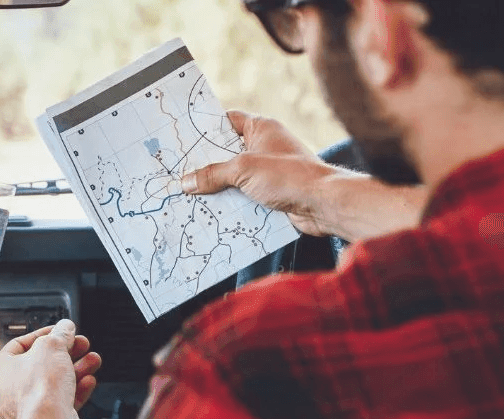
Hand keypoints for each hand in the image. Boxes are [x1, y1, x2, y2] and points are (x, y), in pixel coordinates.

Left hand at [0, 320, 101, 418]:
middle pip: (40, 364)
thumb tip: (65, 328)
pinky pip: (59, 402)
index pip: (21, 344)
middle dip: (66, 353)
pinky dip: (74, 391)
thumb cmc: (39, 389)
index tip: (61, 331)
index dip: (45, 334)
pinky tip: (88, 381)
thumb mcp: (52, 346)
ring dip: (75, 370)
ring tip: (92, 360)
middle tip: (80, 345)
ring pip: (52, 384)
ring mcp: (24, 409)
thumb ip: (60, 334)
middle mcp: (6, 391)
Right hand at [181, 111, 339, 234]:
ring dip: (217, 188)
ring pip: (235, 177)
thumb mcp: (243, 170)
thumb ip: (213, 174)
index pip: (227, 120)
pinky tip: (211, 213)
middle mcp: (265, 146)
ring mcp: (270, 171)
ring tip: (188, 196)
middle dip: (206, 165)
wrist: (324, 204)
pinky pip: (245, 196)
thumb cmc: (289, 176)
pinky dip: (231, 204)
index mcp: (261, 128)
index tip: (183, 137)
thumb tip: (186, 182)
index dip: (206, 128)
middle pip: (227, 153)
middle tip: (178, 172)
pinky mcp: (273, 193)